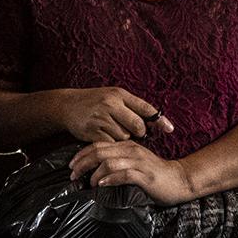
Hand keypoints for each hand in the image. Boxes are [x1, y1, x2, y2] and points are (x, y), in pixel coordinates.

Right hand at [60, 88, 177, 142]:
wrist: (67, 105)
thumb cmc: (95, 101)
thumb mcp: (113, 96)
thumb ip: (132, 106)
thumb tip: (154, 122)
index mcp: (119, 94)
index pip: (145, 108)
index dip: (159, 120)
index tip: (170, 129)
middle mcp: (111, 105)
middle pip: (137, 126)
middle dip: (140, 132)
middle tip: (134, 131)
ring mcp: (101, 118)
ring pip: (124, 136)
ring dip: (123, 137)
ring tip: (112, 129)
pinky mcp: (93, 132)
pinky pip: (111, 143)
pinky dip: (112, 143)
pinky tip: (105, 135)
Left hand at [69, 139, 196, 204]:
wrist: (180, 180)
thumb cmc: (155, 175)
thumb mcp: (134, 163)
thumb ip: (118, 163)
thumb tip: (95, 171)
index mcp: (127, 146)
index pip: (99, 145)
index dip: (82, 154)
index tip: (72, 165)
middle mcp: (132, 151)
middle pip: (100, 151)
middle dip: (82, 163)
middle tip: (73, 174)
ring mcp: (139, 162)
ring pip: (109, 162)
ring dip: (94, 173)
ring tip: (88, 182)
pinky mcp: (145, 175)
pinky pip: (124, 174)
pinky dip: (110, 179)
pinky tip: (102, 184)